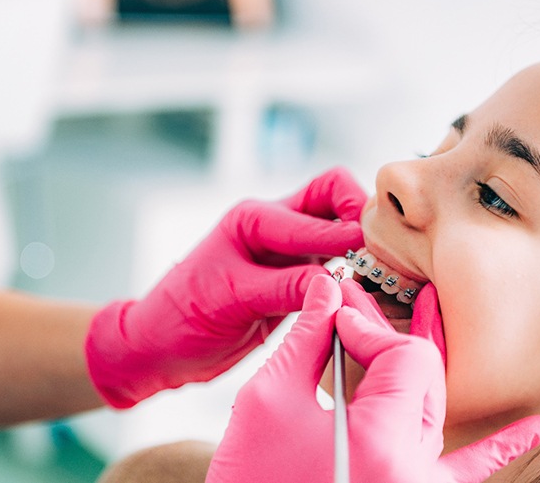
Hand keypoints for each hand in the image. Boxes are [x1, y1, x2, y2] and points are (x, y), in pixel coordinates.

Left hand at [85, 167, 365, 407]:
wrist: (161, 346)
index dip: (346, 233)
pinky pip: (332, 261)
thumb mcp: (233, 299)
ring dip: (360, 241)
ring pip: (337, 226)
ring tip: (378, 268)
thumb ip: (286, 287)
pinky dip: (352, 269)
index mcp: (253, 219)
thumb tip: (336, 281)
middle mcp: (273, 226)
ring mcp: (286, 252)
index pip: (316, 212)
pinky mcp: (292, 277)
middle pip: (333, 194)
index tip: (370, 255)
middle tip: (378, 247)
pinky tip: (361, 287)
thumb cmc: (182, 317)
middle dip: (360, 212)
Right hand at [205, 276, 539, 482]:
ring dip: (423, 359)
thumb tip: (326, 291)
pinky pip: (469, 469)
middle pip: (424, 375)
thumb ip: (304, 338)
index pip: (405, 356)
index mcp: (381, 443)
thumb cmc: (248, 477)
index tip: (334, 318)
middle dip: (384, 337)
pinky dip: (500, 447)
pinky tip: (535, 428)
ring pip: (438, 404)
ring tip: (426, 310)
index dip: (368, 326)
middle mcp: (413, 470)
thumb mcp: (268, 401)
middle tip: (352, 307)